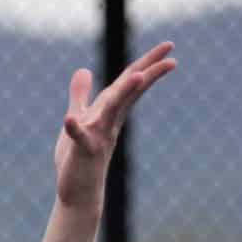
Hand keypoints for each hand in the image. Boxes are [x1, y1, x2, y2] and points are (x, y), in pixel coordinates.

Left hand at [54, 40, 176, 214]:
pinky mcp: (83, 153)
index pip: (130, 83)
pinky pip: (80, 139)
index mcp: (109, 112)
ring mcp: (98, 136)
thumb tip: (83, 70)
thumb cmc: (79, 158)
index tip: (169, 47)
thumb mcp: (81, 119)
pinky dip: (75, 129)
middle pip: (129, 92)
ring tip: (137, 75)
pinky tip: (69, 120)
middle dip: (148, 72)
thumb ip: (81, 95)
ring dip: (123, 93)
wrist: (77, 194)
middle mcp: (108, 121)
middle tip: (172, 55)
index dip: (148, 64)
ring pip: (112, 111)